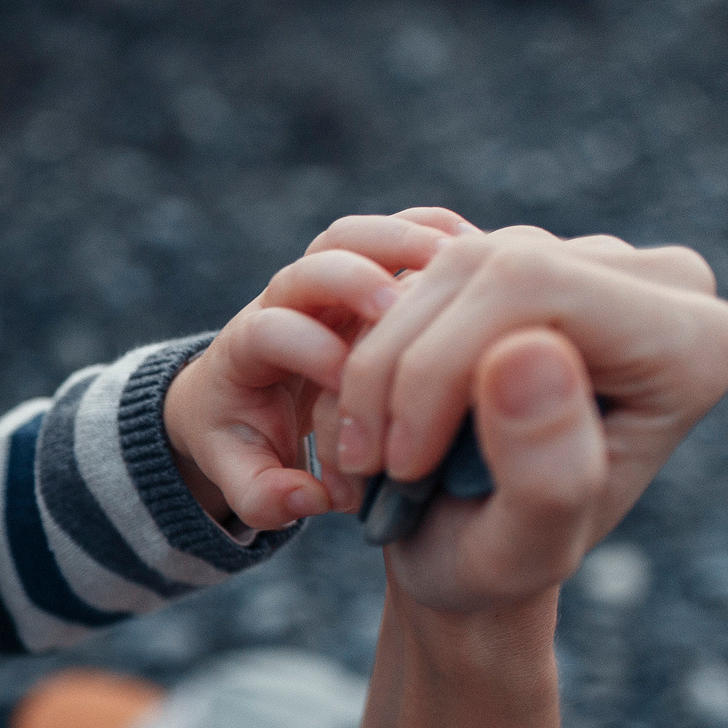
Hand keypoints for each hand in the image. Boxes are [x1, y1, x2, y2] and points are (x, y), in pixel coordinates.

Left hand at [164, 209, 469, 531]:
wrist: (249, 399)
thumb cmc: (250, 441)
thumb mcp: (245, 477)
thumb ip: (264, 497)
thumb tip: (307, 498)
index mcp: (247, 347)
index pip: (269, 328)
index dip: (306, 347)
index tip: (346, 380)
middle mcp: (288, 300)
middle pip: (314, 261)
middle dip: (353, 279)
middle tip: (398, 306)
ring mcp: (331, 278)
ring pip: (359, 236)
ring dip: (404, 243)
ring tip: (454, 267)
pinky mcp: (373, 268)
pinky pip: (402, 229)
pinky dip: (437, 232)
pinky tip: (482, 254)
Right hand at [331, 228, 727, 611]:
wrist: (472, 548)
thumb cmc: (501, 562)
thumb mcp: (521, 551)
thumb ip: (547, 472)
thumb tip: (527, 353)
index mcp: (692, 346)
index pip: (534, 286)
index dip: (439, 365)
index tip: (405, 460)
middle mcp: (662, 285)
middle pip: (494, 264)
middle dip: (405, 364)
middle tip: (376, 458)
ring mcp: (596, 261)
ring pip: (452, 260)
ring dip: (384, 358)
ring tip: (375, 446)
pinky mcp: (535, 256)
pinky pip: (435, 267)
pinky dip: (386, 342)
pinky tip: (387, 408)